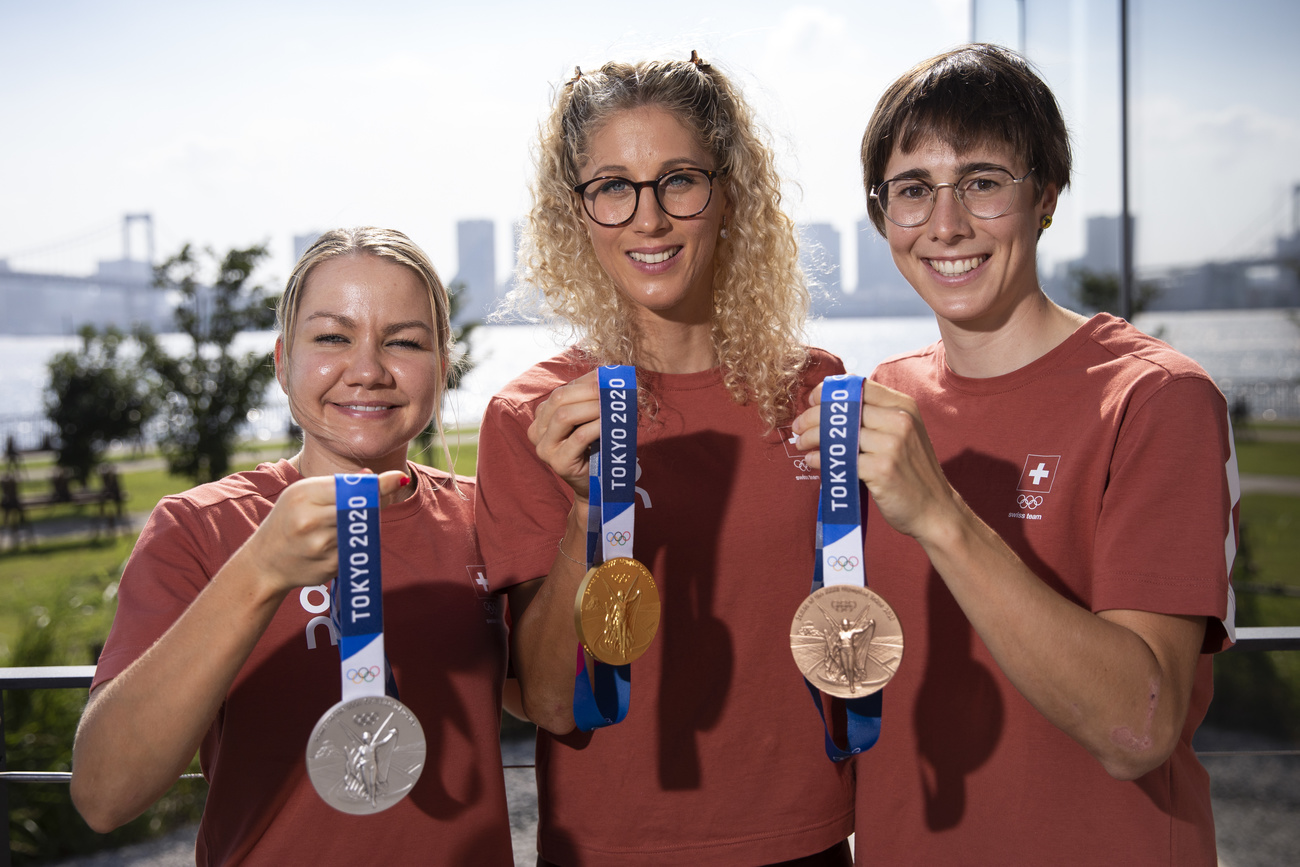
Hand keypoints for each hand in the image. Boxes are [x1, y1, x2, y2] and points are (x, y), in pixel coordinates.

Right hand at [239, 470, 409, 597]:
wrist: (264, 563)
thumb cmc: (287, 520)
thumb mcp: (302, 495)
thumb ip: (336, 485)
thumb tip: (371, 476)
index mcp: (304, 495)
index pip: (350, 488)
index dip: (377, 485)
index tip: (397, 479)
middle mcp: (311, 520)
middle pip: (360, 508)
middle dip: (374, 503)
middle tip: (378, 499)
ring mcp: (320, 546)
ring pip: (360, 529)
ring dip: (362, 525)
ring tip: (341, 524)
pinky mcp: (329, 567)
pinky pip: (354, 549)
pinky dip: (352, 544)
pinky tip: (332, 545)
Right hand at [528, 370, 601, 498]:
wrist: (594, 486)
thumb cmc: (594, 449)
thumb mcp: (588, 421)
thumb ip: (590, 401)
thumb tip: (607, 374)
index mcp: (541, 417)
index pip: (562, 391)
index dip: (586, 381)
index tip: (608, 377)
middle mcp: (537, 431)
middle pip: (559, 399)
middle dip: (589, 390)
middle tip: (612, 389)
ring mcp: (545, 448)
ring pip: (564, 416)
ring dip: (592, 407)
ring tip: (612, 405)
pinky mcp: (558, 463)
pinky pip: (578, 437)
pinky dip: (595, 426)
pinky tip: (608, 424)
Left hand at [792, 379, 956, 541]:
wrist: (935, 510)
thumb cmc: (912, 472)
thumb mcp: (904, 434)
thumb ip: (876, 417)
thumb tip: (832, 406)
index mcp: (904, 406)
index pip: (859, 387)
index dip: (829, 392)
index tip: (812, 402)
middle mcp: (900, 421)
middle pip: (844, 409)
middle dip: (813, 416)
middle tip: (798, 427)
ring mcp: (892, 445)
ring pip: (839, 433)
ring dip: (812, 438)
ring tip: (801, 444)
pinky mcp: (882, 469)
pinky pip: (840, 459)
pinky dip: (820, 459)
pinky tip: (812, 461)